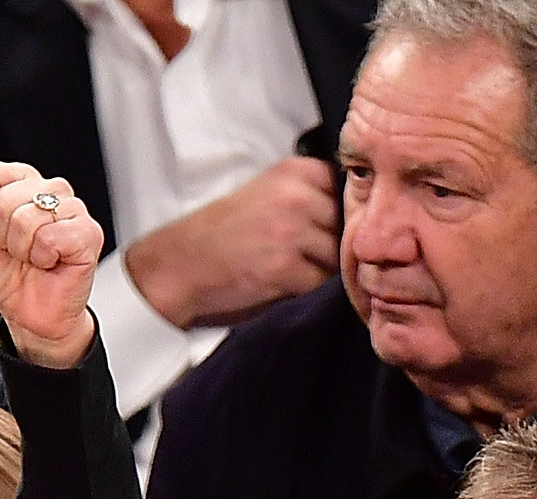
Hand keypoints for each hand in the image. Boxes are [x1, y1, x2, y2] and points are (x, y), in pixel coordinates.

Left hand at [0, 161, 104, 369]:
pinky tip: (50, 262)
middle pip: (3, 200)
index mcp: (18, 181)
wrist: (28, 314)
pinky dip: (43, 257)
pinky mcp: (88, 232)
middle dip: (0, 235)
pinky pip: (51, 237)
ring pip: (27, 219)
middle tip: (14, 251)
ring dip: (22, 250)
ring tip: (32, 258)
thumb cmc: (6, 276)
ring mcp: (72, 207)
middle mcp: (47, 188)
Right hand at [121, 157, 336, 330]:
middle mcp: (296, 195)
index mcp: (295, 170)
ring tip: (284, 268)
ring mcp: (291, 231)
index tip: (318, 229)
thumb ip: (309, 196)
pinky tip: (274, 282)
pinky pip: (318, 284)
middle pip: (346, 228)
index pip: (347, 193)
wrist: (179, 264)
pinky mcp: (285, 267)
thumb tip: (357, 218)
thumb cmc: (223, 234)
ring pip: (335, 257)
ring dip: (317, 270)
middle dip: (329, 246)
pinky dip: (301, 290)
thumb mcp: (268, 194)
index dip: (337, 218)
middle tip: (297, 255)